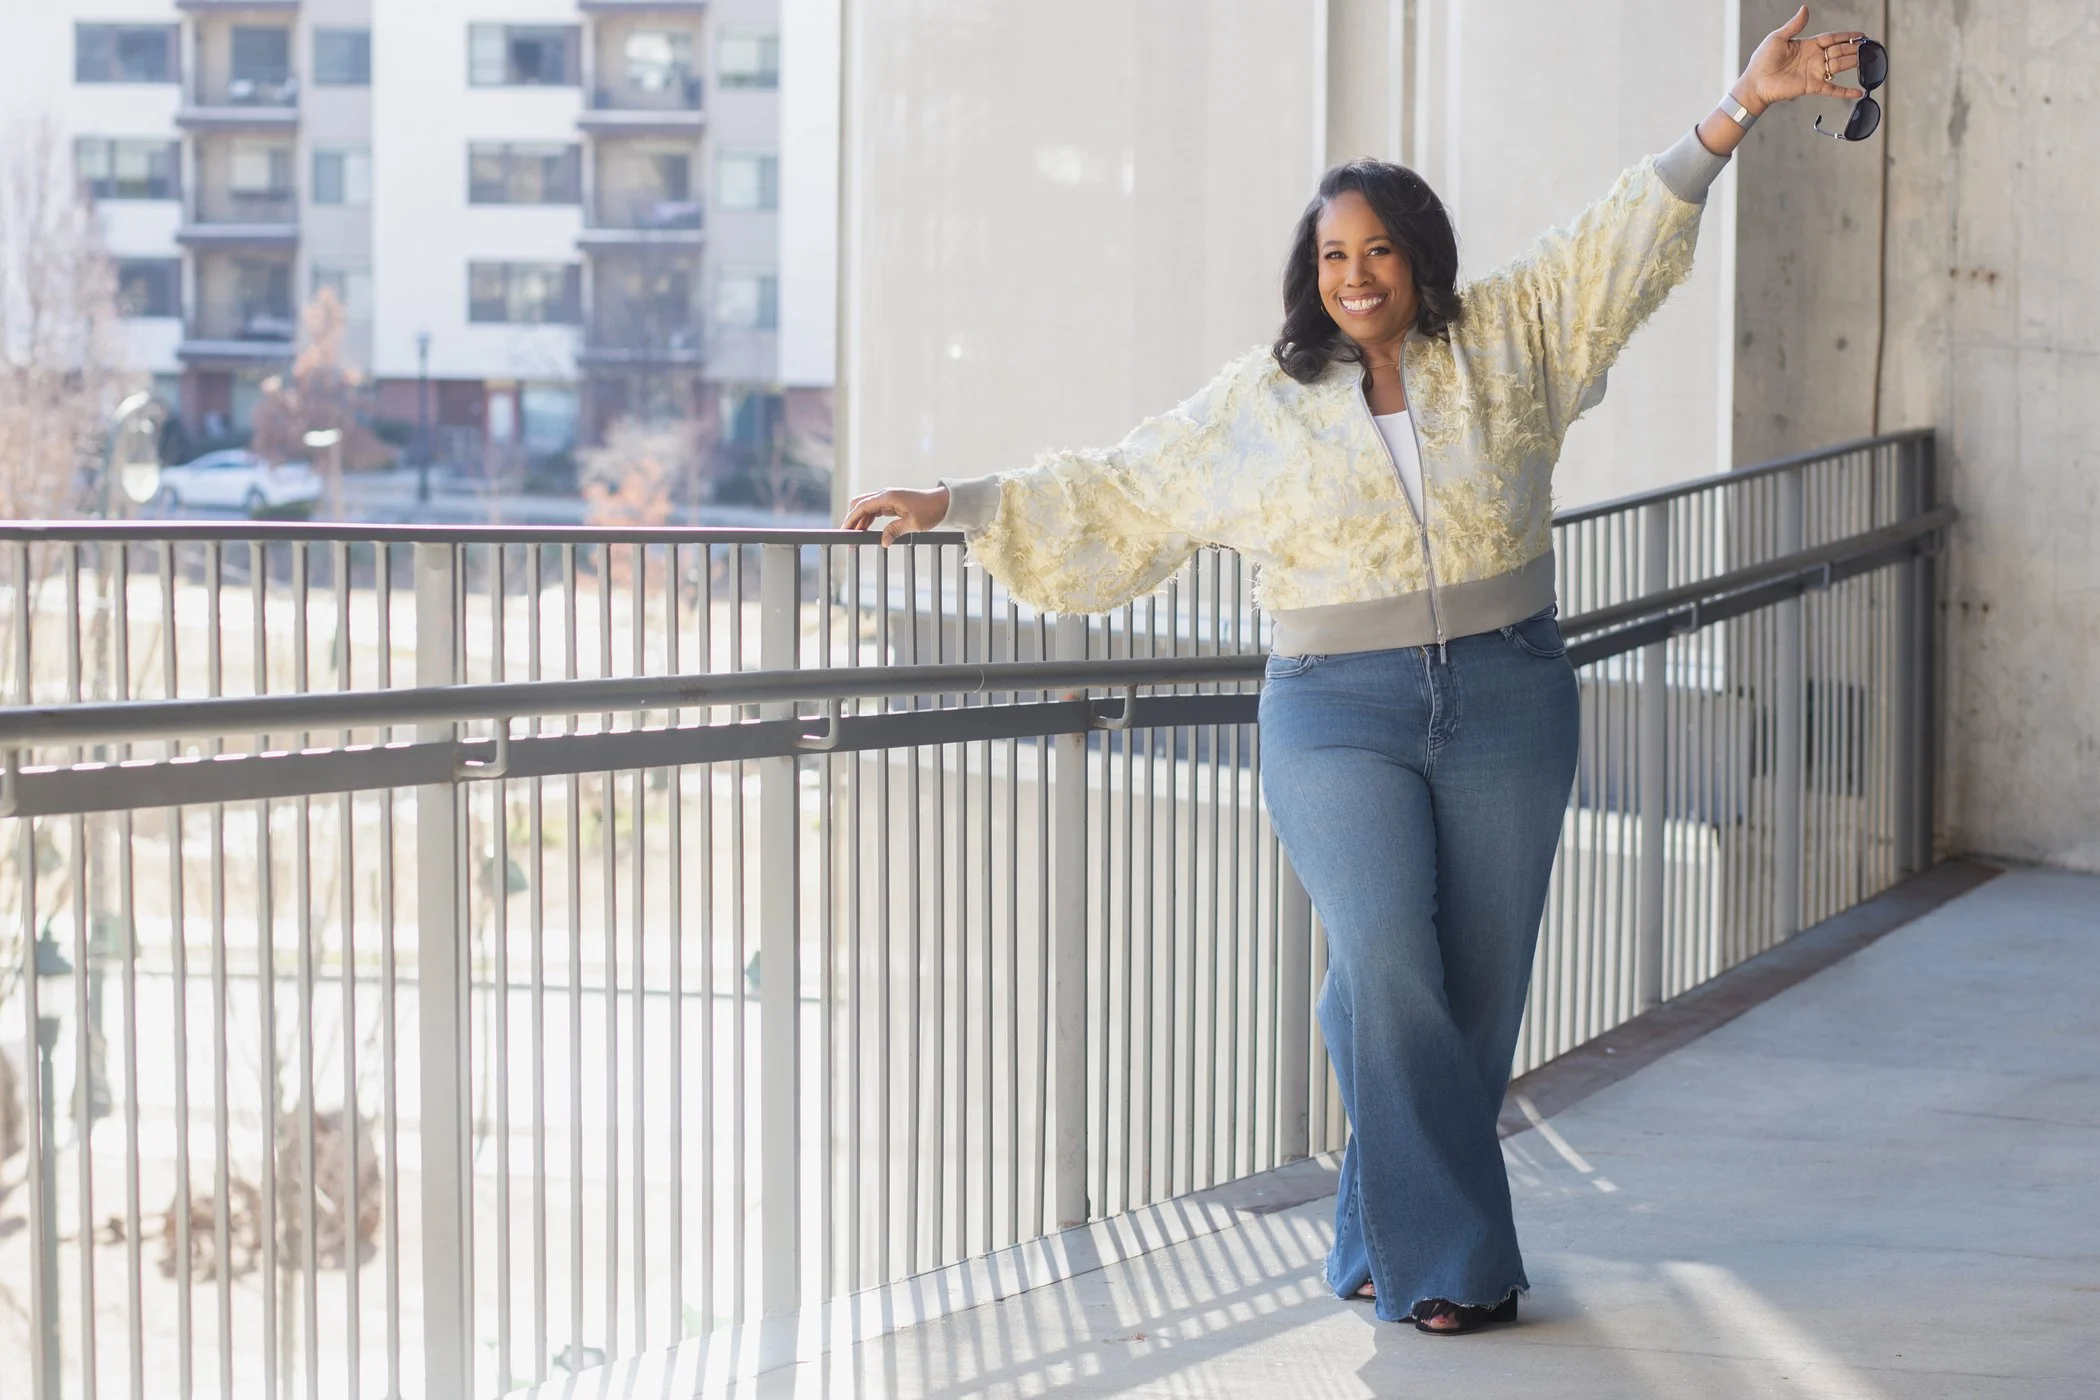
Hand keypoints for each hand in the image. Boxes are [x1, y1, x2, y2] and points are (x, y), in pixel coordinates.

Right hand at [841, 486, 950, 544]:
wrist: (943, 502)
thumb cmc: (929, 510)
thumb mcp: (913, 524)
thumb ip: (895, 531)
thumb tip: (883, 542)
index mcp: (887, 497)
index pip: (862, 506)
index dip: (851, 518)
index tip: (844, 531)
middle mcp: (884, 495)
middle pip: (860, 504)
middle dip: (852, 519)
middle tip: (847, 535)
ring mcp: (887, 498)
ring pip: (866, 508)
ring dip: (859, 521)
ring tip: (854, 537)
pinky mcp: (891, 503)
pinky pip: (874, 510)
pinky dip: (868, 520)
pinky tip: (865, 530)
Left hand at [1736, 6, 1865, 112]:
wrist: (1755, 83)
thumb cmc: (1762, 60)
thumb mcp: (1777, 38)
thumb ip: (1794, 25)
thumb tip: (1805, 9)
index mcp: (1808, 45)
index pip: (1832, 38)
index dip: (1846, 36)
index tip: (1860, 35)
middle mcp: (1814, 58)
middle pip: (1839, 51)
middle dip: (1854, 49)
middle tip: (1869, 47)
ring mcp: (1814, 72)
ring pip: (1839, 66)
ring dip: (1853, 63)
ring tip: (1868, 60)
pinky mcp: (1812, 86)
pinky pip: (1832, 89)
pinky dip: (1845, 92)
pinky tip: (1857, 92)